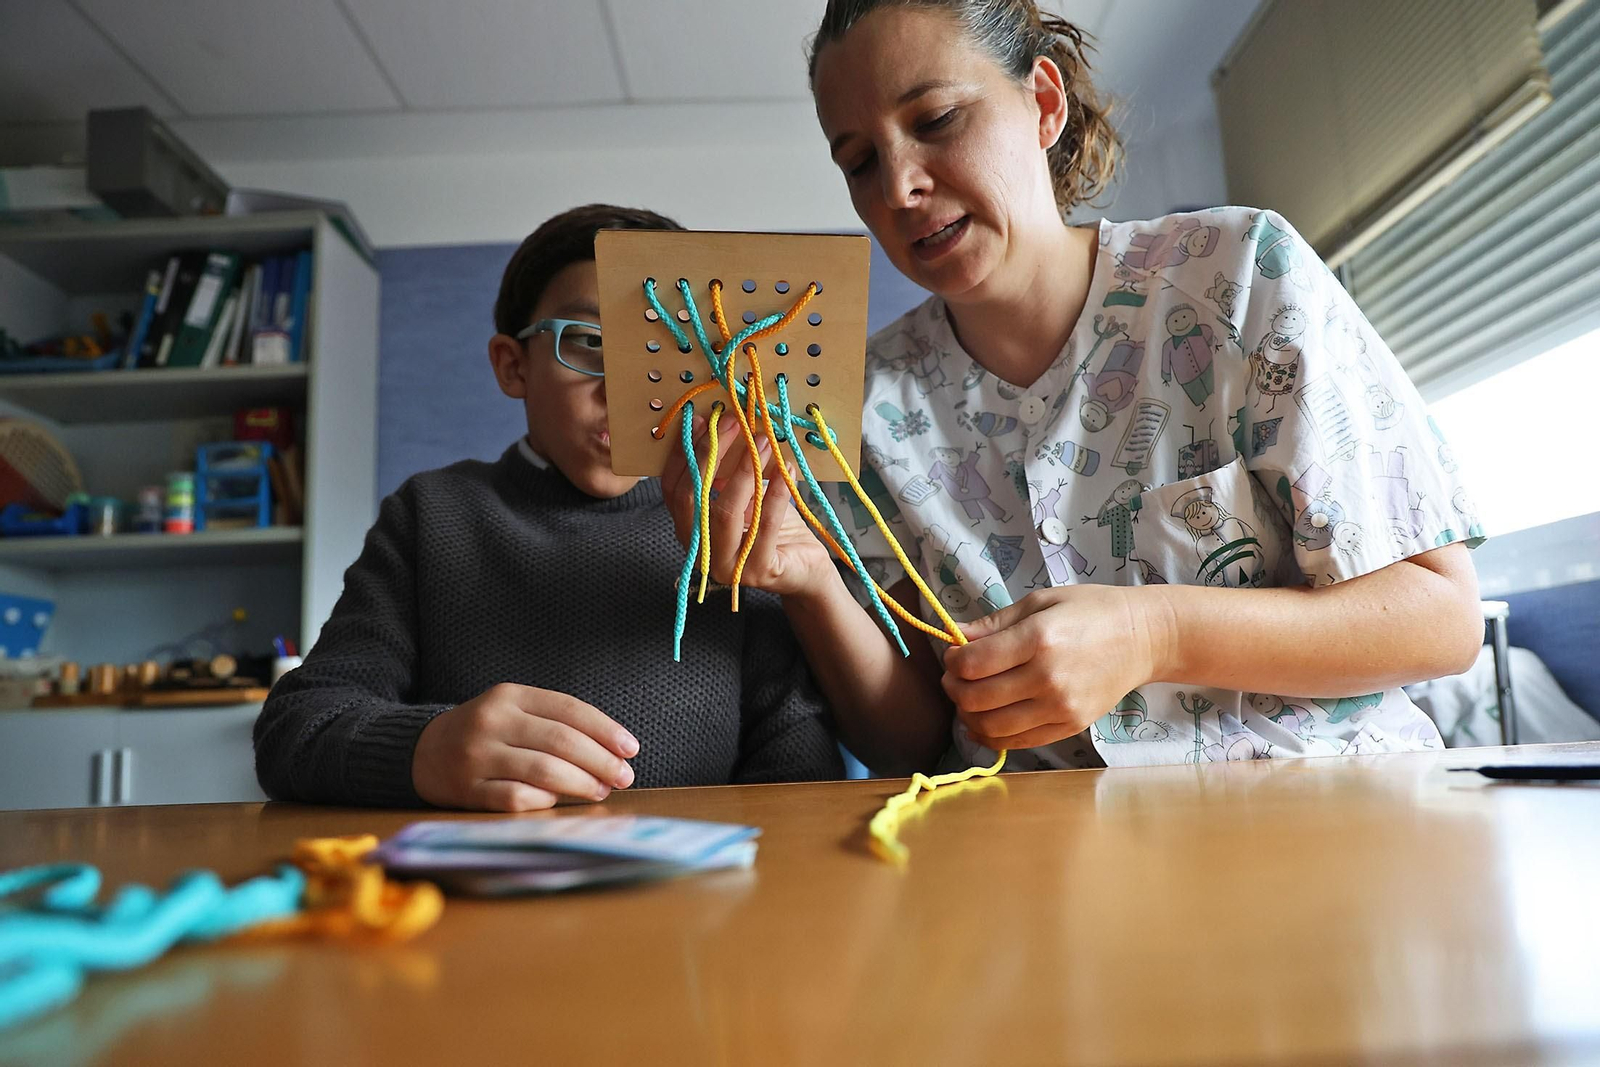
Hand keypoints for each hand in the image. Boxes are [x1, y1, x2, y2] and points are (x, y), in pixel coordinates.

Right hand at [412, 684, 638, 810]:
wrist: (422, 752)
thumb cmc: (486, 733)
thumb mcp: (514, 711)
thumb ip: (554, 722)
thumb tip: (612, 751)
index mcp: (509, 696)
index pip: (569, 709)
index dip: (605, 729)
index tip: (630, 748)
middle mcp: (492, 721)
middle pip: (561, 741)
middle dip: (601, 761)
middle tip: (624, 776)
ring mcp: (477, 756)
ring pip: (543, 770)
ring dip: (581, 783)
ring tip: (601, 790)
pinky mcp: (467, 790)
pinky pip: (515, 797)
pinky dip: (544, 800)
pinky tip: (559, 802)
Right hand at [659, 408, 835, 599]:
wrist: (803, 568)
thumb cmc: (770, 527)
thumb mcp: (744, 495)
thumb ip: (726, 471)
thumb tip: (720, 423)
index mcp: (690, 530)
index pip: (673, 490)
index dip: (685, 453)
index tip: (705, 420)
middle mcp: (701, 551)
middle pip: (693, 498)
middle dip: (711, 454)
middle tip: (736, 423)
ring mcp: (728, 566)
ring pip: (726, 512)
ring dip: (746, 469)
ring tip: (766, 441)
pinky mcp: (759, 571)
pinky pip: (765, 526)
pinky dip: (777, 493)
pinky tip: (788, 470)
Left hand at [940, 585, 1161, 749]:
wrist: (1143, 639)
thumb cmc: (1091, 611)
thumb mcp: (1041, 602)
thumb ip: (994, 623)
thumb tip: (954, 634)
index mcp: (1038, 639)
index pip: (972, 663)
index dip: (951, 660)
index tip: (953, 653)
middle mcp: (1048, 678)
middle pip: (975, 698)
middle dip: (953, 687)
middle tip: (955, 676)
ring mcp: (1060, 707)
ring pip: (991, 727)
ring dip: (967, 715)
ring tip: (969, 699)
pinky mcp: (1070, 726)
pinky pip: (1018, 741)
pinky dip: (992, 735)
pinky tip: (986, 720)